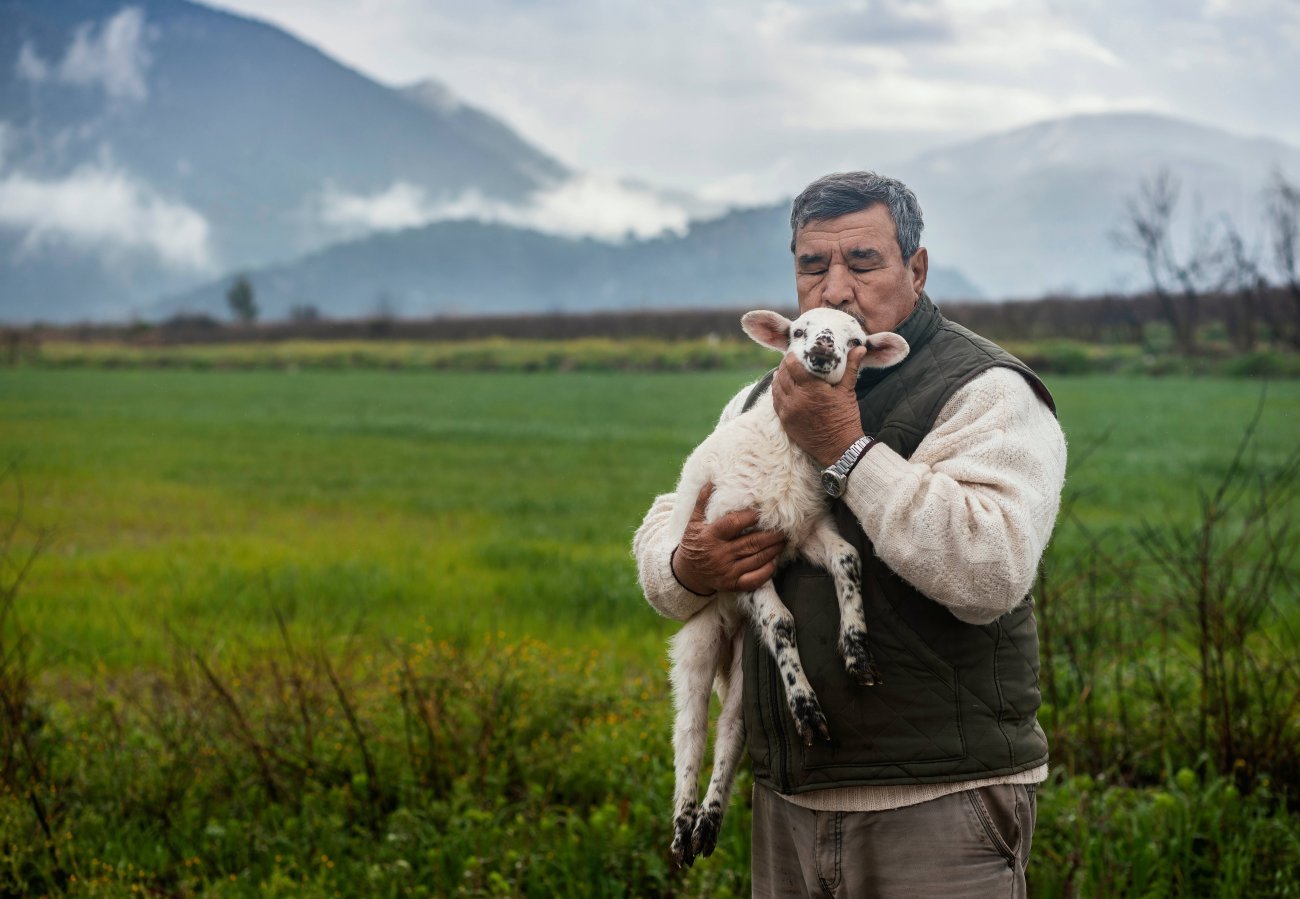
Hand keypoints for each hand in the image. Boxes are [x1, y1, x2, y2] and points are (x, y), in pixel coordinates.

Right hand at [672, 483, 786, 594]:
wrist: (686, 574)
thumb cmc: (693, 543)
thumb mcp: (693, 522)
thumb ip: (702, 502)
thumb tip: (711, 481)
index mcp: (710, 536)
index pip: (733, 524)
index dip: (750, 517)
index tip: (762, 512)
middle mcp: (719, 554)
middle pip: (751, 542)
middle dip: (771, 535)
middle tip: (784, 528)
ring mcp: (727, 571)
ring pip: (756, 559)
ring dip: (774, 549)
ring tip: (783, 540)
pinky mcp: (732, 584)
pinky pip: (755, 579)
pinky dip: (767, 570)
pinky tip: (775, 560)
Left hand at [772, 345, 866, 467]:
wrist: (839, 448)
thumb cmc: (845, 419)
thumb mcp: (848, 391)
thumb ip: (850, 368)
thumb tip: (860, 348)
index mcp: (812, 389)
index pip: (793, 366)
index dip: (792, 356)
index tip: (795, 352)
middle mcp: (797, 399)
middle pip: (783, 374)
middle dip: (785, 365)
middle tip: (790, 360)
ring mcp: (789, 411)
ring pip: (776, 387)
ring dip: (779, 377)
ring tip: (784, 371)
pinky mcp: (785, 421)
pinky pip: (776, 401)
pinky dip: (777, 391)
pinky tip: (781, 386)